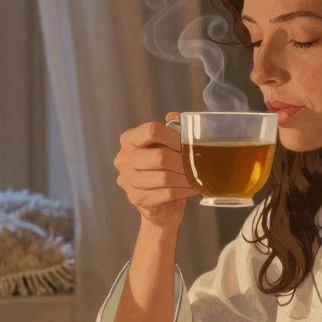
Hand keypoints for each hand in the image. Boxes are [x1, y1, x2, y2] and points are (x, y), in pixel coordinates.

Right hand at [114, 111, 198, 229]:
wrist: (162, 205)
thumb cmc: (166, 170)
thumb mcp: (169, 146)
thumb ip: (172, 129)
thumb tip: (175, 116)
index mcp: (130, 139)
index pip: (152, 130)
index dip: (174, 137)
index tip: (187, 144)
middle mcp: (123, 158)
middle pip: (159, 156)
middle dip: (182, 161)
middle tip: (197, 164)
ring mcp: (127, 180)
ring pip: (164, 177)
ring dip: (185, 178)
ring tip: (197, 177)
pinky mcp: (137, 198)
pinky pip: (166, 193)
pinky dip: (183, 191)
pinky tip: (192, 188)